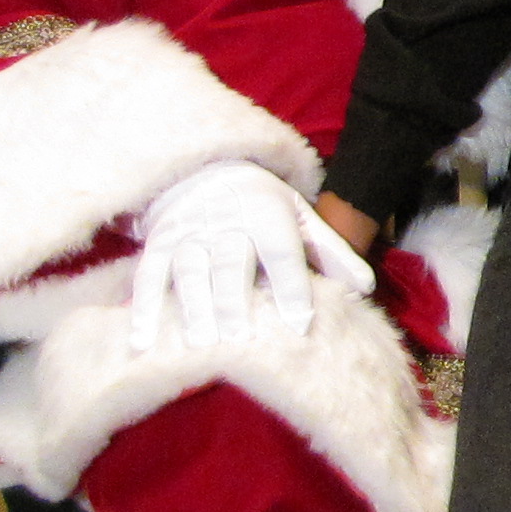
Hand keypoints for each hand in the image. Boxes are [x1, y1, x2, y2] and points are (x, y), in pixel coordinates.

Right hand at [128, 160, 373, 352]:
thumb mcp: (302, 217)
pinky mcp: (160, 243)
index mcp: (268, 216)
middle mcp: (226, 224)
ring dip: (193, 306)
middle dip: (235, 301)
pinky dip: (144, 308)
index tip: (299, 324)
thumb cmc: (263, 204)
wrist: (207, 169)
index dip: (292, 287)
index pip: (282, 254)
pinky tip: (143, 340)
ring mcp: (189, 234)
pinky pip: (148, 276)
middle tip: (241, 338)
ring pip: (189, 271)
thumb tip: (367, 288)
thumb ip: (332, 252)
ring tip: (200, 342)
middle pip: (230, 265)